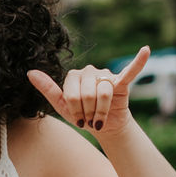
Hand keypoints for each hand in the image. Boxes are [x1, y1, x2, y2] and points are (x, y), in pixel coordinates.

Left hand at [27, 47, 150, 135]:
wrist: (103, 126)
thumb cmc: (81, 115)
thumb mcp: (61, 105)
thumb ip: (47, 88)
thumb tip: (29, 72)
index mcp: (74, 75)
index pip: (72, 95)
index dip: (76, 112)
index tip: (79, 120)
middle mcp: (90, 71)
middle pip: (87, 94)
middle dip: (89, 113)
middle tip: (91, 119)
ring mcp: (106, 74)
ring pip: (103, 94)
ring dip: (102, 112)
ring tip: (101, 118)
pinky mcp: (122, 81)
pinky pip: (130, 71)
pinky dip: (138, 61)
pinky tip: (146, 50)